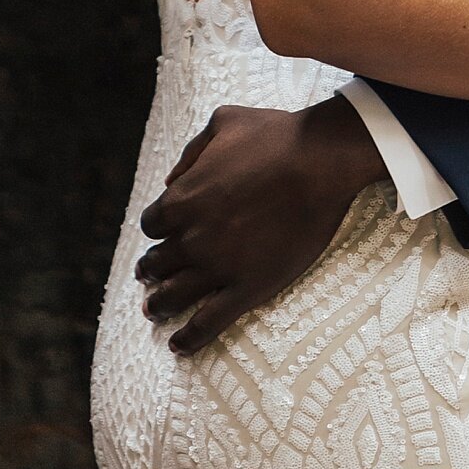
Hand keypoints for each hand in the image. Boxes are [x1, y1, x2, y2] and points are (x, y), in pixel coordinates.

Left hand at [135, 96, 384, 355]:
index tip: (162, 232)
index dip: (156, 228)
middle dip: (150, 269)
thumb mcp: (223, 122)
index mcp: (182, 199)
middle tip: (148, 275)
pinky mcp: (247, 288)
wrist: (320, 161)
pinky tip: (178, 346)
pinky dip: (189, 338)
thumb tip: (170, 181)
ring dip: (159, 304)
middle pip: (157, 263)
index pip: (151, 224)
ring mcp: (218, 267)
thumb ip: (191, 152)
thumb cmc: (276, 135)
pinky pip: (209, 322)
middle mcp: (192, 238)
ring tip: (153, 310)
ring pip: (174, 296)